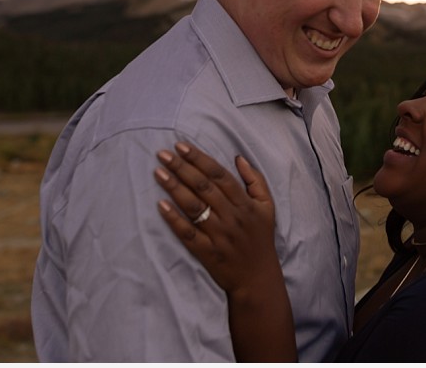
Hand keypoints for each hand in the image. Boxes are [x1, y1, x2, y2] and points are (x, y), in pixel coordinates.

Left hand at [154, 142, 277, 294]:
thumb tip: (238, 158)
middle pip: (203, 187)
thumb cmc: (261, 238)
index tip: (181, 146)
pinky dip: (174, 219)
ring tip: (158, 173)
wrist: (258, 278)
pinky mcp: (206, 252)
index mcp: (245, 203)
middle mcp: (231, 217)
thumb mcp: (267, 206)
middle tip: (163, 154)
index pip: (220, 175)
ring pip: (194, 207)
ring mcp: (218, 235)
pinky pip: (187, 233)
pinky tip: (161, 205)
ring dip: (174, 188)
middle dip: (182, 168)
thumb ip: (255, 180)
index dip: (200, 159)